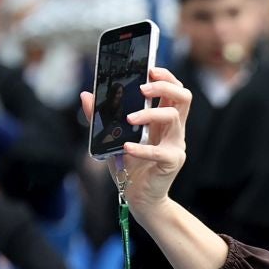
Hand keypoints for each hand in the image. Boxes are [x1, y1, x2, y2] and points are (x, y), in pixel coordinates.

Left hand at [79, 66, 191, 211]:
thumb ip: (100, 117)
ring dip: (149, 113)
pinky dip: (142, 148)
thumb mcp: (110, 138)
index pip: (174, 90)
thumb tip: (86, 94)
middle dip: (165, 86)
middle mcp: (173, 129)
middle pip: (183, 96)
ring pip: (173, 117)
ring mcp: (176, 145)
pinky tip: (127, 148)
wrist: (138, 198)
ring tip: (129, 119)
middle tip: (143, 88)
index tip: (149, 69)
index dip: (165, 76)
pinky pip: (160, 151)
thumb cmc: (128, 167)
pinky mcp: (172, 162)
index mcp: (163, 120)